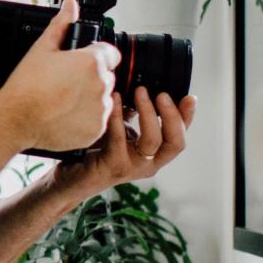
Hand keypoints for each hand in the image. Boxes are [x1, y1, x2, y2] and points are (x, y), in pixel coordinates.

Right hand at [0, 0, 119, 153]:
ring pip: (103, 99)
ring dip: (90, 99)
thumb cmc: (27, 85)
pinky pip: (98, 120)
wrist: (16, 119)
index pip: (110, 53)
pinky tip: (66, 115)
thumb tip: (70, 5)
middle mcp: (101, 84)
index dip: (95, 56)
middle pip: (106, 76)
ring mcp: (101, 109)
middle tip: (67, 83)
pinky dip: (86, 119)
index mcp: (92, 62)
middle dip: (91, 78)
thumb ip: (61, 24)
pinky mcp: (96, 129)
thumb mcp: (42, 48)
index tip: (81, 63)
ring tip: (65, 100)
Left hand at [52, 86, 197, 201]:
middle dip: (172, 116)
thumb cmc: (98, 149)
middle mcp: (149, 164)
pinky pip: (120, 139)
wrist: (72, 178)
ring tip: (140, 91)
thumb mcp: (122, 129)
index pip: (179, 136)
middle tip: (161, 93)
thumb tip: (141, 84)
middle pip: (175, 143)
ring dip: (149, 114)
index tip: (189, 97)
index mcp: (155, 154)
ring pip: (152, 142)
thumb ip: (134, 113)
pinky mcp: (113, 166)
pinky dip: (118, 116)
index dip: (188, 117)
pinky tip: (113, 98)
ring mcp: (132, 168)